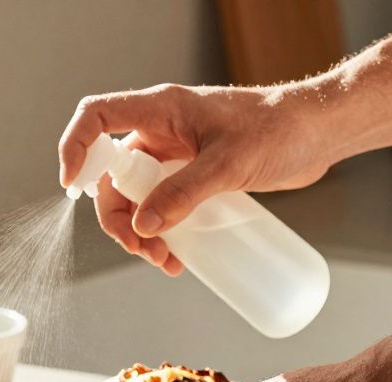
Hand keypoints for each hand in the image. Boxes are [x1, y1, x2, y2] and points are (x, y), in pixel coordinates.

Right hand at [58, 83, 336, 274]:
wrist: (320, 133)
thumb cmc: (280, 130)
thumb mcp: (229, 163)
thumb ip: (185, 193)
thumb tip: (145, 226)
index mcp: (161, 110)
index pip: (97, 118)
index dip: (75, 148)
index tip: (71, 186)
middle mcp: (162, 131)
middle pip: (113, 174)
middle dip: (118, 217)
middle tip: (142, 248)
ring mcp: (178, 155)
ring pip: (137, 197)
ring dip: (140, 233)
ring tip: (166, 261)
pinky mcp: (195, 176)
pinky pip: (164, 206)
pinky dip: (164, 233)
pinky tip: (181, 257)